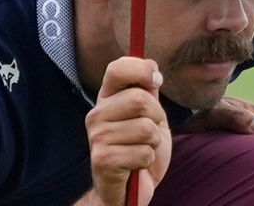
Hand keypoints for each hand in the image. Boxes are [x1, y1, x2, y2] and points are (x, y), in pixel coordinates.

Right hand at [82, 57, 171, 205]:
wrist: (129, 190)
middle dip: (157, 117)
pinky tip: (136, 165)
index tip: (156, 81)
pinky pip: (144, 152)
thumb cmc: (139, 149)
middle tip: (150, 132)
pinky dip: (148, 160)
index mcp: (106, 98)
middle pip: (140, 99)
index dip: (142, 71)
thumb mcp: (149, 115)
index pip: (117, 68)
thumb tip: (152, 63)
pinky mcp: (102, 159)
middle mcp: (96, 114)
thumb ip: (148, 90)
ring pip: (146, 128)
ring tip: (141, 149)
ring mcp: (97, 136)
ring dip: (153, 143)